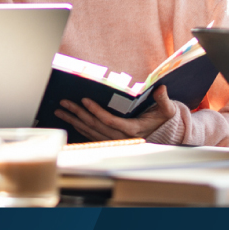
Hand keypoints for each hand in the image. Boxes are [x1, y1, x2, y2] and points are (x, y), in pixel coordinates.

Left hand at [54, 86, 178, 141]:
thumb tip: (161, 89)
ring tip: (61, 111)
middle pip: (96, 126)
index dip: (97, 111)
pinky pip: (92, 136)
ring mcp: (115, 140)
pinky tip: (70, 120)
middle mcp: (121, 137)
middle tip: (64, 103)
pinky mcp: (111, 140)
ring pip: (91, 131)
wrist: (164, 133)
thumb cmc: (163, 120)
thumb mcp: (168, 110)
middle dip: (78, 114)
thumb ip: (163, 100)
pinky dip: (80, 128)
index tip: (85, 100)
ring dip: (74, 121)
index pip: (110, 122)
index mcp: (133, 130)